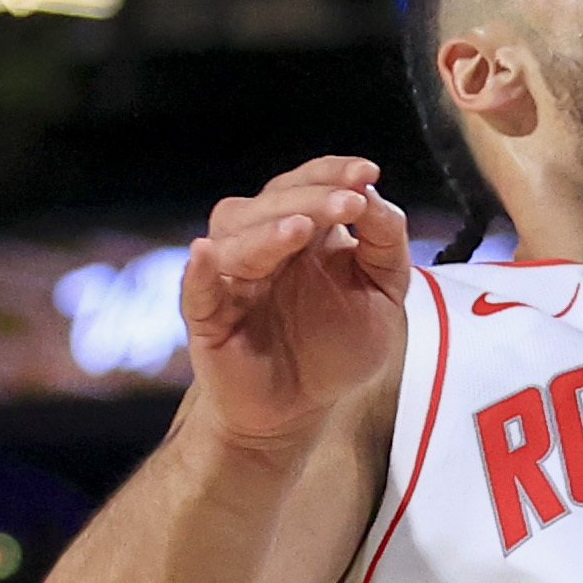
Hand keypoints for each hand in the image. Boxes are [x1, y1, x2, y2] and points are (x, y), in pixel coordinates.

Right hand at [183, 156, 411, 446]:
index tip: (367, 172)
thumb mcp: (383, 293)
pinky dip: (200, 271)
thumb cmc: (337, 347)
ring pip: (234, 237)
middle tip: (349, 202)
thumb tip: (375, 197)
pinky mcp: (208, 319)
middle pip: (271, 203)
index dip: (333, 173)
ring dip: (267, 230)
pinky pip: (196, 290)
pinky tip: (206, 253)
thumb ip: (386, 245)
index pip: (309, 185)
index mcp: (304, 232)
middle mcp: (263, 246)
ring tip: (302, 230)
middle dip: (311, 198)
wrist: (302, 410)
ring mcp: (232, 280)